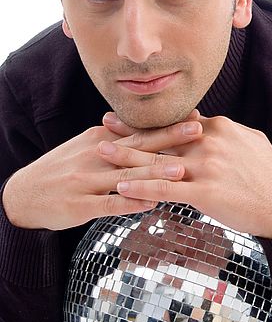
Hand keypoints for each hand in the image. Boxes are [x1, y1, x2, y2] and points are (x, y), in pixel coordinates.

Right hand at [1, 111, 201, 230]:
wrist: (23, 195)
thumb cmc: (62, 170)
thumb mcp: (86, 146)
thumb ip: (116, 139)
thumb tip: (145, 129)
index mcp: (101, 139)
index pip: (140, 131)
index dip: (168, 125)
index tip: (195, 117)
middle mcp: (96, 156)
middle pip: (138, 146)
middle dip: (170, 139)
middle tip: (198, 131)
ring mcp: (87, 180)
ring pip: (126, 174)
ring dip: (154, 171)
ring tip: (181, 170)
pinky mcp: (80, 205)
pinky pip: (109, 203)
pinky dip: (131, 201)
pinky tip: (150, 201)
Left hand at [99, 114, 271, 238]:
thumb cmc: (269, 175)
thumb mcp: (249, 141)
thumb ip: (225, 130)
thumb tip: (207, 121)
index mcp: (219, 127)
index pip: (178, 123)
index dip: (152, 121)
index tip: (130, 117)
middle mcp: (209, 142)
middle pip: (163, 137)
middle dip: (131, 132)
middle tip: (104, 126)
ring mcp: (207, 167)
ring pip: (159, 161)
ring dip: (128, 157)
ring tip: (102, 153)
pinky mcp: (206, 192)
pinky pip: (167, 190)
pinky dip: (142, 189)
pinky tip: (122, 189)